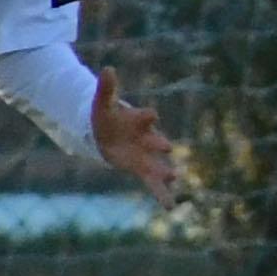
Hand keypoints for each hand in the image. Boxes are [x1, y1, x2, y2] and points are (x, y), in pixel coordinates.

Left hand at [92, 70, 178, 202]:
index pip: (146, 117)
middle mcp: (148, 139)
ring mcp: (147, 156)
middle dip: (161, 144)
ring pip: (159, 165)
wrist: (110, 133)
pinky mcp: (142, 169)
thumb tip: (106, 68)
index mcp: (140, 121)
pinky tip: (171, 207)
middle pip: (157, 141)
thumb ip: (107, 88)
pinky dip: (163, 195)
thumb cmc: (108, 116)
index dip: (147, 115)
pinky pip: (154, 184)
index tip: (150, 114)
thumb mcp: (103, 103)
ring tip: (173, 177)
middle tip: (167, 147)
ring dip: (164, 172)